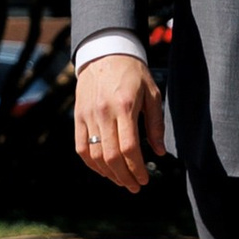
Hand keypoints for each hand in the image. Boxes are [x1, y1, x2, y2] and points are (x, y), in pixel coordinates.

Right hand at [74, 53, 163, 193]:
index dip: (137, 169)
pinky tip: (103, 170)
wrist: (105, 52)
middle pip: (112, 156)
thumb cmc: (133, 73)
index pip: (130, 148)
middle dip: (124, 177)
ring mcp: (88, 115)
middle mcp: (104, 112)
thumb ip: (155, 123)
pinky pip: (80, 148)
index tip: (145, 180)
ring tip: (122, 181)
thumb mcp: (152, 93)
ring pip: (95, 156)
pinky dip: (91, 164)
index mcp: (125, 106)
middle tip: (135, 186)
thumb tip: (160, 152)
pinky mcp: (78, 116)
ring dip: (109, 174)